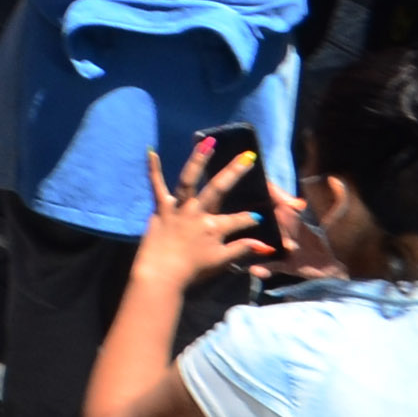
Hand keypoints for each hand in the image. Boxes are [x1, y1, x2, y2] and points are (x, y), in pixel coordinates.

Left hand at [129, 140, 276, 302]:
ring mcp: (178, 208)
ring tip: (208, 142)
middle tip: (247, 157)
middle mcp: (198, 213)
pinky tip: (151, 152)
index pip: (240, 220)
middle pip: (219, 189)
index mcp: (215, 227)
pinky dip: (153, 169)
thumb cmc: (193, 270)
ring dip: (198, 160)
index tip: (258, 216)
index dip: (250, 219)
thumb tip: (266, 245)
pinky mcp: (160, 208)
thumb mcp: (222, 261)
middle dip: (234, 172)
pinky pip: (156, 186)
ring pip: (189, 180)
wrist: (161, 274)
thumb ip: (242, 249)